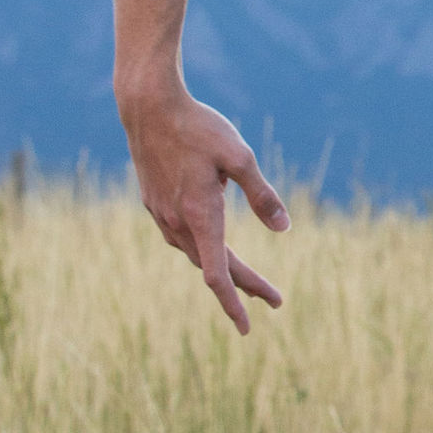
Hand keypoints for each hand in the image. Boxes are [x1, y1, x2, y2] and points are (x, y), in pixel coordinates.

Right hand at [119, 86, 288, 333]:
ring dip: (223, 269)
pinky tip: (212, 245)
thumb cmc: (199, 127)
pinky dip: (202, 249)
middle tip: (273, 300)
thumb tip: (284, 229)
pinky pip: (181, 237)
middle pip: (212, 267)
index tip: (249, 326)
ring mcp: (161, 213)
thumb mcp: (241, 156)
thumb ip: (262, 195)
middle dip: (244, 286)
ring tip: (248, 281)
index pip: (217, 274)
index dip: (235, 302)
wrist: (148, 106)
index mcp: (199, 215)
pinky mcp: (153, 202)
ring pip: (195, 253)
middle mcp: (177, 222)